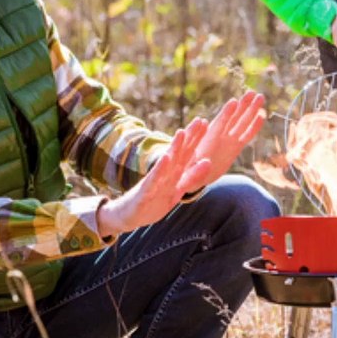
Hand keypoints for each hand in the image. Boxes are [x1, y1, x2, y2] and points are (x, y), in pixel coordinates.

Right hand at [96, 119, 210, 235]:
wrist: (128, 216)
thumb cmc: (154, 201)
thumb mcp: (176, 190)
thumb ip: (191, 176)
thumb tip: (208, 161)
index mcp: (173, 173)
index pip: (186, 153)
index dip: (195, 138)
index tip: (204, 122)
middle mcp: (164, 173)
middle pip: (179, 153)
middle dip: (189, 137)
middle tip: (199, 121)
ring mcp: (154, 181)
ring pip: (167, 163)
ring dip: (175, 148)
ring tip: (182, 133)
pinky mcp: (145, 192)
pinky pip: (154, 180)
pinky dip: (160, 169)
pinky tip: (165, 158)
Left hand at [181, 90, 266, 192]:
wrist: (194, 176)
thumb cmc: (188, 173)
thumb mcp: (190, 173)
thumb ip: (197, 169)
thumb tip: (205, 164)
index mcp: (207, 140)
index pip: (218, 125)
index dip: (226, 114)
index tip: (233, 102)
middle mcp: (219, 137)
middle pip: (233, 118)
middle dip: (242, 106)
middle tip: (252, 93)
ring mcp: (228, 140)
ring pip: (242, 122)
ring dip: (251, 110)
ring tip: (260, 97)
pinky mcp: (235, 147)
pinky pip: (246, 135)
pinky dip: (254, 126)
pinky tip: (261, 116)